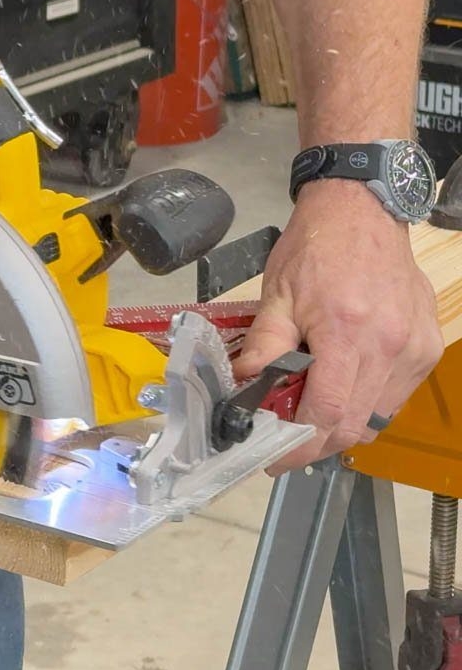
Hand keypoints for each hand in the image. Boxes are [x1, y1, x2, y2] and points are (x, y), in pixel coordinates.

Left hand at [235, 180, 442, 472]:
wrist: (362, 211)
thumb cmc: (315, 249)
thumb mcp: (277, 296)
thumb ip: (263, 348)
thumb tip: (243, 390)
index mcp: (347, 333)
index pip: (327, 412)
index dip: (298, 445)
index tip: (274, 457)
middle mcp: (390, 345)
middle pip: (354, 425)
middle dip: (317, 445)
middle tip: (286, 446)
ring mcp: (415, 348)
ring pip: (378, 417)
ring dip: (342, 427)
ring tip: (309, 417)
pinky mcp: (427, 346)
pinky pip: (395, 395)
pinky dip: (366, 404)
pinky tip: (341, 390)